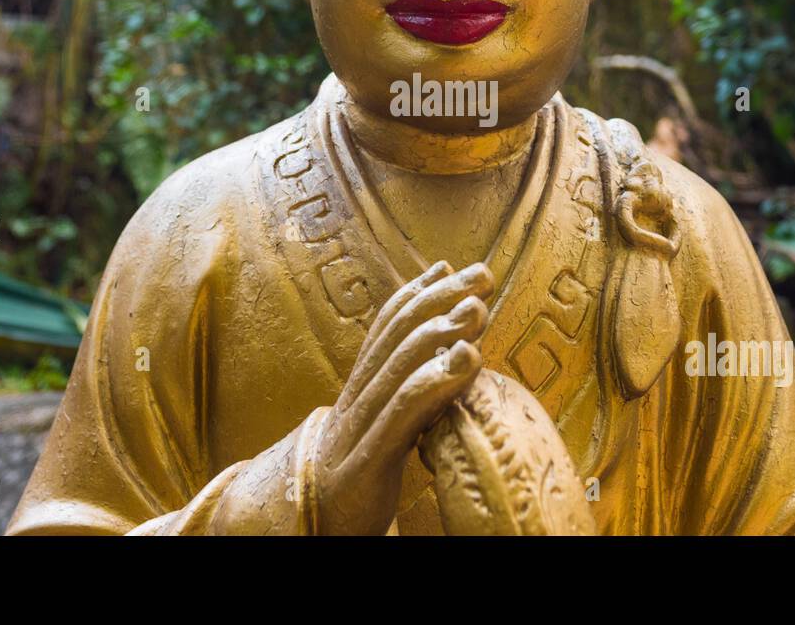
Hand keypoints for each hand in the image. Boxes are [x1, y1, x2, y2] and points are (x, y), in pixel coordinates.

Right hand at [310, 260, 492, 534]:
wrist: (313, 529)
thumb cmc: (361, 475)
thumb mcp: (384, 428)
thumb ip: (408, 393)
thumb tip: (446, 352)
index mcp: (360, 389)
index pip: (386, 326)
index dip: (416, 292)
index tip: (450, 266)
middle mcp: (355, 398)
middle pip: (397, 334)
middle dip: (440, 297)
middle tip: (481, 274)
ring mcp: (358, 426)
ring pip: (400, 363)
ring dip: (442, 329)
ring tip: (478, 309)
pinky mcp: (367, 459)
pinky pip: (402, 410)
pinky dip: (437, 378)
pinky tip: (468, 360)